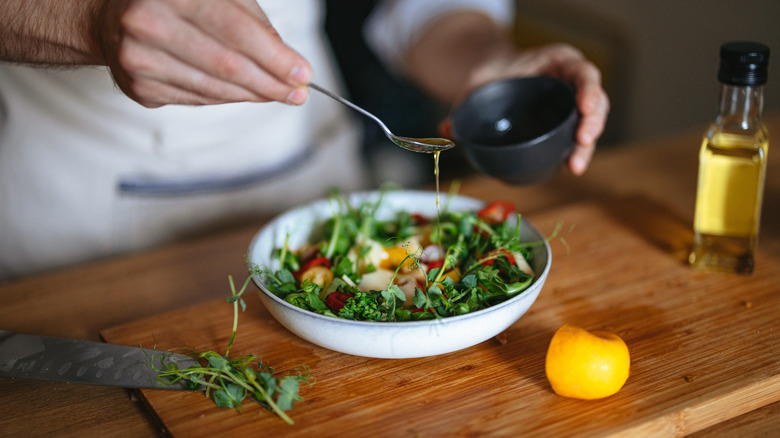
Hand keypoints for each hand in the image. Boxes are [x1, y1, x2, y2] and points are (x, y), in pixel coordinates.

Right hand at [96, 0, 311, 106]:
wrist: (108, 16)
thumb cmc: (173, 1)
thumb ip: (251, 20)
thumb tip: (288, 62)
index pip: (236, 31)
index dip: (274, 56)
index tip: (302, 73)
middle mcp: (149, 24)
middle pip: (227, 66)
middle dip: (270, 83)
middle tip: (298, 93)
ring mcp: (139, 60)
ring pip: (214, 89)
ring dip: (253, 95)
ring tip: (279, 94)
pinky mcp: (138, 88)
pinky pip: (197, 100)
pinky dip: (227, 98)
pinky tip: (245, 94)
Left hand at [465, 43, 609, 174]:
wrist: (494, 82)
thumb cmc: (493, 78)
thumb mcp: (478, 85)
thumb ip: (464, 104)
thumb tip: (445, 130)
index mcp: (558, 62)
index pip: (583, 72)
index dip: (588, 89)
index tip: (583, 107)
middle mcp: (571, 81)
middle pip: (595, 100)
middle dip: (593, 122)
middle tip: (582, 139)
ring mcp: (572, 105)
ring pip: (592, 122)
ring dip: (587, 144)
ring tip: (575, 164)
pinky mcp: (567, 125)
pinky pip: (577, 138)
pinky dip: (577, 152)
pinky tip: (571, 166)